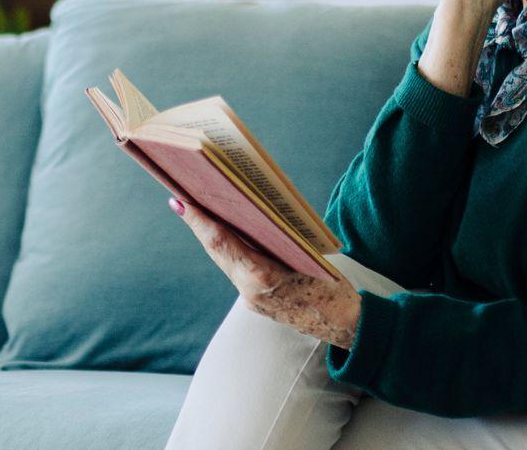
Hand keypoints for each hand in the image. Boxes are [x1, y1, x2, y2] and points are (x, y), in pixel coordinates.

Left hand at [170, 196, 360, 348]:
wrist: (344, 326)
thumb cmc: (331, 285)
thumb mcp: (305, 255)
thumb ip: (274, 238)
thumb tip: (249, 213)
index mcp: (261, 275)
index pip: (220, 242)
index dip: (199, 220)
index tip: (181, 201)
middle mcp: (249, 290)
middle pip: (216, 251)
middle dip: (199, 225)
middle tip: (182, 200)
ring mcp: (250, 300)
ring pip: (225, 262)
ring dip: (212, 239)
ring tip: (199, 213)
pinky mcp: (255, 304)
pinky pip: (237, 272)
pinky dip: (230, 253)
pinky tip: (227, 237)